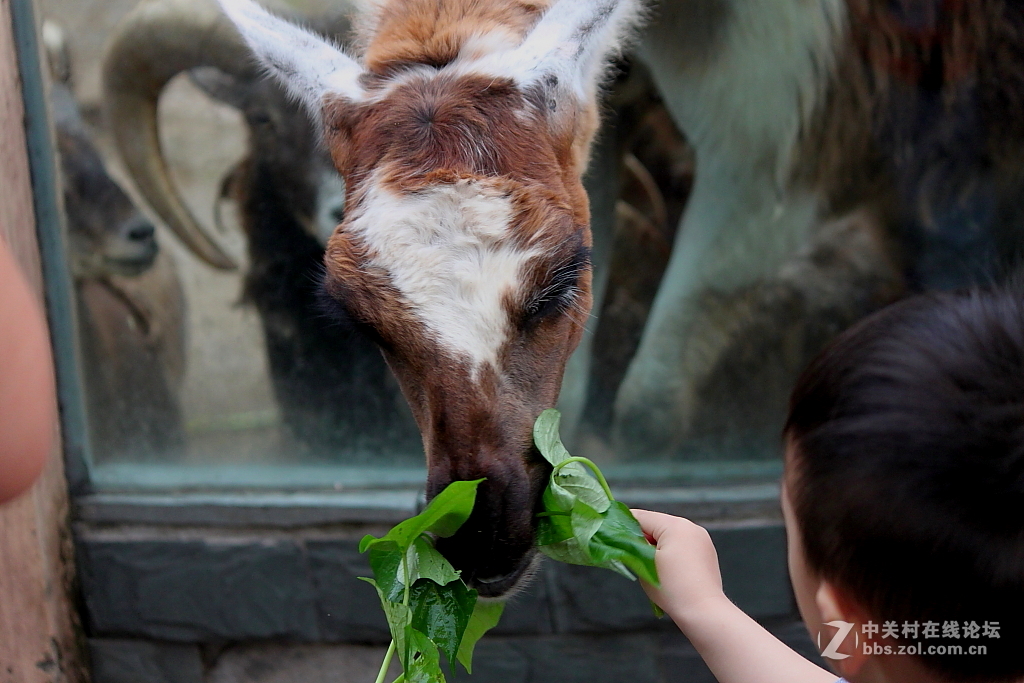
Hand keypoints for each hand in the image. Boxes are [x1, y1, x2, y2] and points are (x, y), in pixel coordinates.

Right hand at [632, 509, 729, 627]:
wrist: (703, 612)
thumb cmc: (671, 588)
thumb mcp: (643, 564)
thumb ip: (632, 547)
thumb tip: (625, 539)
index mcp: (675, 525)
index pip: (641, 517)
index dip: (624, 527)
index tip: (613, 537)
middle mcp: (691, 526)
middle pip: (656, 524)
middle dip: (643, 539)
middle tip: (633, 557)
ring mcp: (701, 539)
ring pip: (669, 535)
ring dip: (657, 546)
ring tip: (651, 567)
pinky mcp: (706, 552)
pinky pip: (682, 545)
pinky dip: (671, 553)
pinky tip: (668, 571)